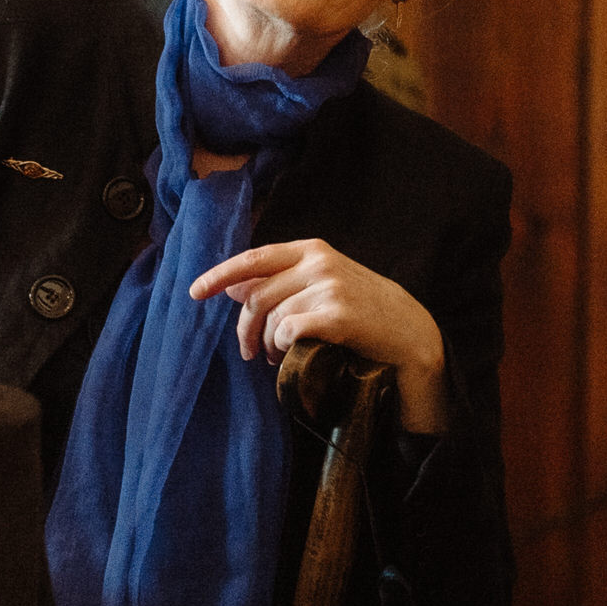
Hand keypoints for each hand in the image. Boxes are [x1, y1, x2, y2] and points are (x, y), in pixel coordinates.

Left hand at [189, 239, 448, 432]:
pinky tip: (288, 355)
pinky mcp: (338, 315)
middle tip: (249, 352)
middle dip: (245, 328)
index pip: (253, 259)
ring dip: (267, 343)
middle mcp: (319, 262)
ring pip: (272, 317)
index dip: (220, 275)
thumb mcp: (322, 283)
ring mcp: (329, 287)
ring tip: (274, 355)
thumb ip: (281, 280)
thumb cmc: (362, 309)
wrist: (411, 332)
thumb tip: (232, 287)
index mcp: (311, 249)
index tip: (195, 292)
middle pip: (257, 296)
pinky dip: (282, 347)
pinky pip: (288, 331)